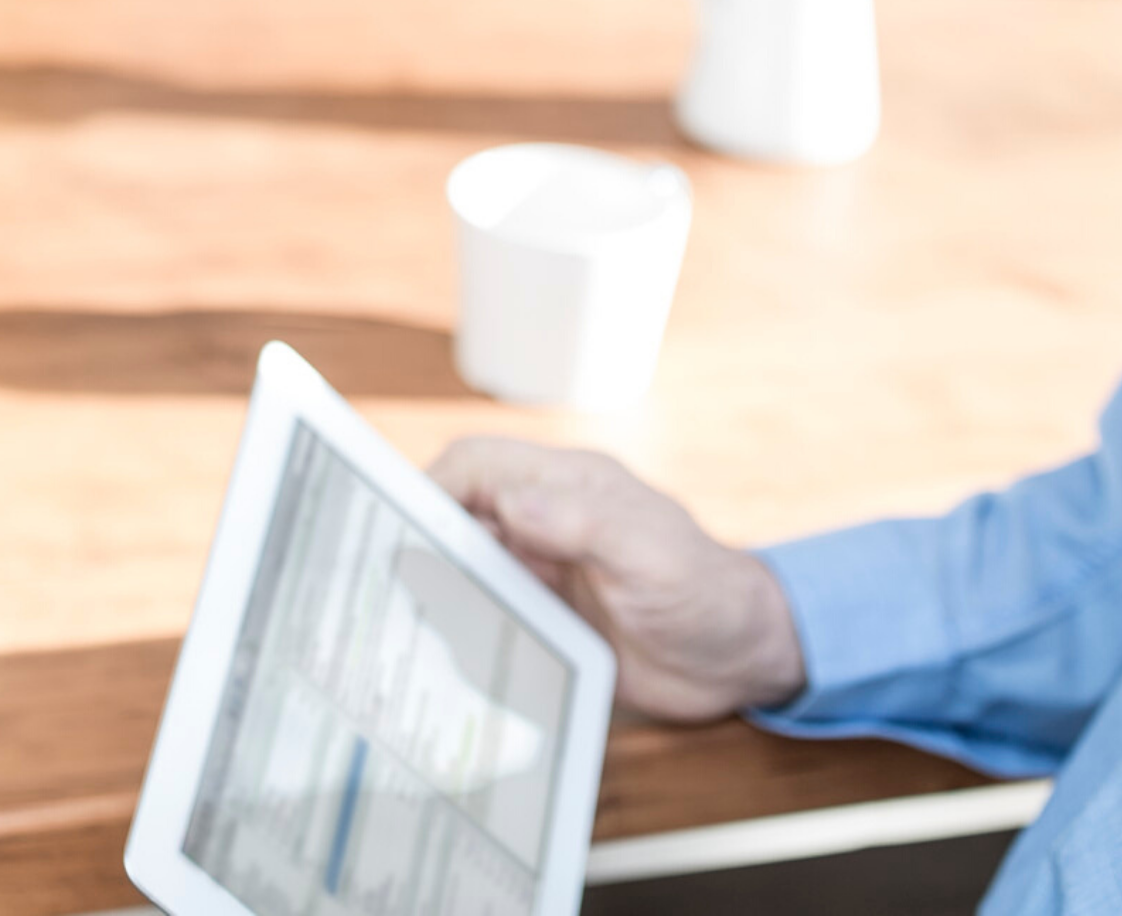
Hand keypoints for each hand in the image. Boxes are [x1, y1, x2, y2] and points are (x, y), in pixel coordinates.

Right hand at [431, 437, 804, 719]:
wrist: (741, 657)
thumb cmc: (704, 591)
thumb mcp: (648, 553)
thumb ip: (583, 523)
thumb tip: (511, 500)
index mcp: (568, 485)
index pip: (479, 464)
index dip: (433, 486)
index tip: (394, 527)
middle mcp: (548, 519)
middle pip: (462, 510)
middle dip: (421, 534)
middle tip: (380, 578)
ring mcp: (544, 567)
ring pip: (467, 560)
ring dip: (436, 581)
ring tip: (397, 618)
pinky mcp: (546, 615)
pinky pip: (487, 608)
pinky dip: (460, 621)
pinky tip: (441, 651)